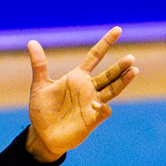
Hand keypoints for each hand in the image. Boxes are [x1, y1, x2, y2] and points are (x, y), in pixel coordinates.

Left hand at [25, 26, 137, 161]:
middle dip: (120, 67)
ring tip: (133, 71)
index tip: (118, 30)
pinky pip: (103, 111)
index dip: (106, 43)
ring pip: (112, 90)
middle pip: (109, 74)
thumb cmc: (42, 111)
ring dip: (123, 81)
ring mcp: (92, 103)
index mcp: (77, 77)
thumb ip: (39, 65)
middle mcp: (88, 88)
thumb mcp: (39, 86)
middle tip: (131, 58)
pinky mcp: (92, 119)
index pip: (95, 56)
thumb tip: (31, 42)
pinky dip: (103, 108)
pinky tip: (98, 105)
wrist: (43, 136)